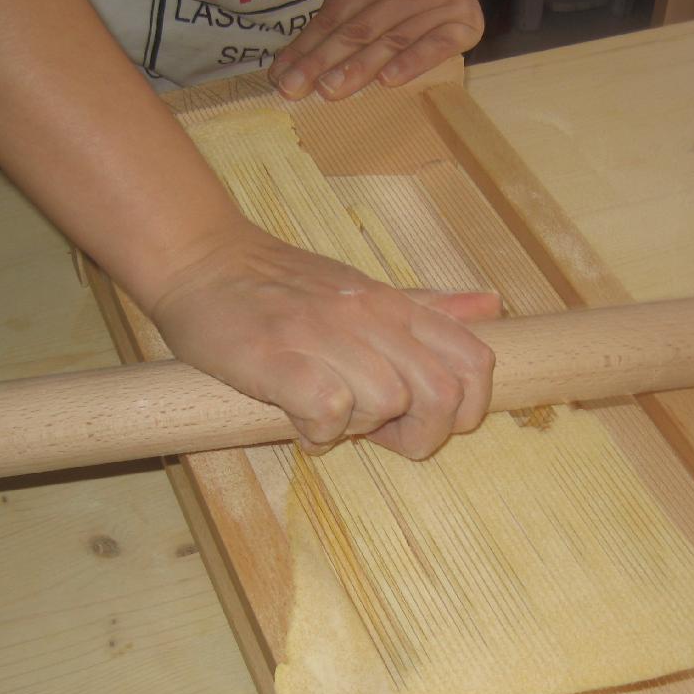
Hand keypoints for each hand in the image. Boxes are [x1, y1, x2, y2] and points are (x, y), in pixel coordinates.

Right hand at [150, 221, 500, 457]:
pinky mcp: (276, 356)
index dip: (465, 409)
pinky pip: (328, 408)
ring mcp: (323, 333)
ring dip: (358, 427)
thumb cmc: (281, 285)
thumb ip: (426, 307)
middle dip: (417, 432)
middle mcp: (369, 317)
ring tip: (325, 414)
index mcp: (395, 307)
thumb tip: (491, 306)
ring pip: (385, 402)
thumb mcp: (365, 289)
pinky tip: (297, 419)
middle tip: (375, 433)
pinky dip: (318, 430)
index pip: (475, 361)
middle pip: (439, 394)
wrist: (201, 260)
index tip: (425, 421)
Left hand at [268, 0, 484, 100]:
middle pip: (358, 29)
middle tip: (296, 88)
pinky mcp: (465, 24)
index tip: (281, 76)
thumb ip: (340, 13)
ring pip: (391, 39)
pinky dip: (413, 62)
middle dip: (323, 61)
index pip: (336, 16)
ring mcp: (437, 4)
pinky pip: (437, 46)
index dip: (307, 46)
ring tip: (330, 90)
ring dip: (358, 67)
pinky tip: (389, 81)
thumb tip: (295, 59)